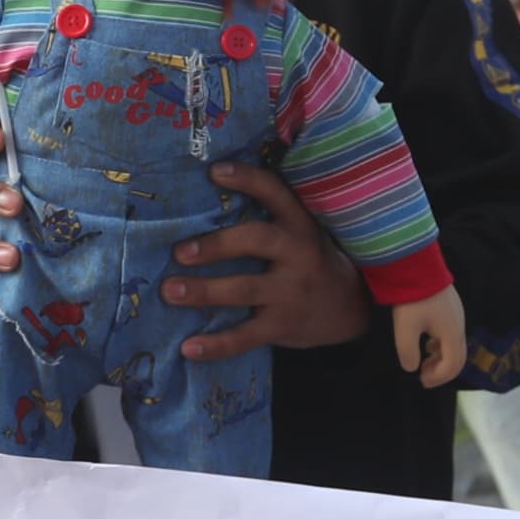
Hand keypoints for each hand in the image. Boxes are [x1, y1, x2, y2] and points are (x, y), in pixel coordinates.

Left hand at [168, 161, 368, 357]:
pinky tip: (188, 348)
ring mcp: (291, 292)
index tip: (215, 171)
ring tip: (170, 291)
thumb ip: (265, 220)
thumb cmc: (306, 262)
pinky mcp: (283, 326)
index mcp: (299, 225)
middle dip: (216, 245)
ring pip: (244, 290)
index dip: (248, 179)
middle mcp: (298, 254)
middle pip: (256, 241)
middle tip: (179, 252)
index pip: (275, 193)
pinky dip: (217, 345)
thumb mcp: (298, 234)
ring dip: (204, 291)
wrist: (349, 309)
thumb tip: (202, 206)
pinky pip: (246, 336)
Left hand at [391, 288, 465, 387]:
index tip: (421, 381)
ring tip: (423, 362)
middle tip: (424, 378)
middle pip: (458, 358)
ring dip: (441, 358)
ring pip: (455, 346)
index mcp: (452, 334)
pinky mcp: (451, 308)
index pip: (452, 365)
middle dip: (442, 371)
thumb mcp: (405, 328)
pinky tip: (427, 344)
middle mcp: (459, 326)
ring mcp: (457, 316)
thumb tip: (411, 367)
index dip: (439, 378)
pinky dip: (441, 346)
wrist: (418, 266)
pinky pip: (451, 334)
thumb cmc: (412, 299)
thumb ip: (408, 351)